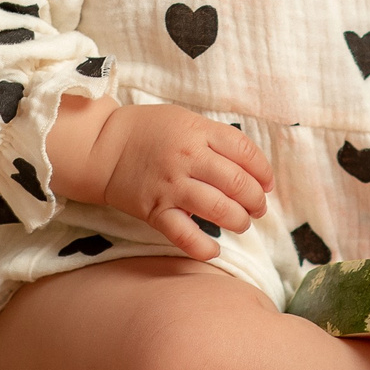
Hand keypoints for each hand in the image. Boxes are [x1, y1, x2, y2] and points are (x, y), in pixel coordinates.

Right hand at [47, 97, 271, 260]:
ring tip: (241, 223)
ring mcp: (171, 186)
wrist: (102, 147)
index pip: (246, 152)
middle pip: (239, 183)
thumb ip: (214, 138)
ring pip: (220, 209)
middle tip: (257, 208)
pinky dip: (203, 247)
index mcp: (198, 132)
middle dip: (256, 201)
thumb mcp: (184, 120)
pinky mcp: (155, 210)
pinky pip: (184, 235)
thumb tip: (248, 167)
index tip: (266, 184)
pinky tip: (214, 249)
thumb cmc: (147, 131)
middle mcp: (188, 158)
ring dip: (239, 221)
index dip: (264, 172)